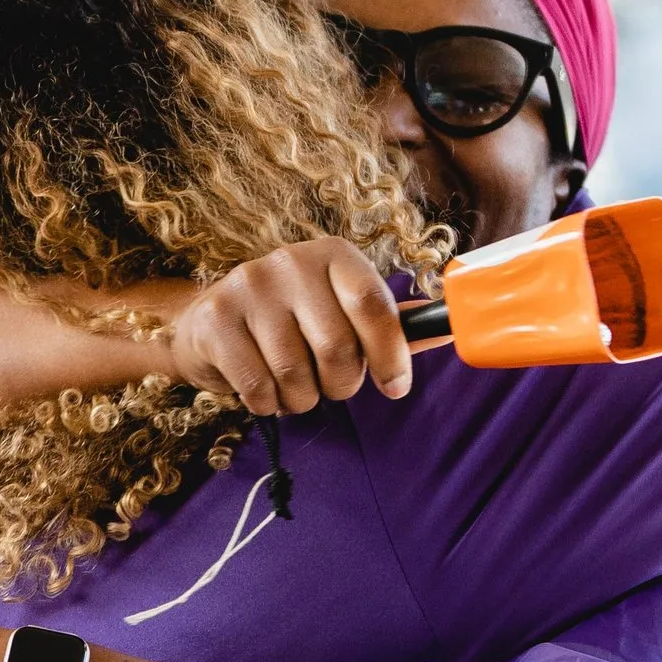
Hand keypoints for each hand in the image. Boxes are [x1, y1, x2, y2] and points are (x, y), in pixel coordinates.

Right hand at [165, 238, 414, 417]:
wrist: (210, 321)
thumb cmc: (292, 321)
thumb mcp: (342, 312)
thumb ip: (391, 324)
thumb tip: (451, 331)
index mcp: (332, 256)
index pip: (372, 304)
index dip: (390, 353)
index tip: (395, 386)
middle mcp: (290, 262)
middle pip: (336, 348)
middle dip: (341, 385)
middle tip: (331, 386)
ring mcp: (249, 288)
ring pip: (295, 374)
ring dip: (302, 398)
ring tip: (294, 386)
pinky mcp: (215, 320)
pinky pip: (258, 388)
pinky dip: (269, 405)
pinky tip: (264, 390)